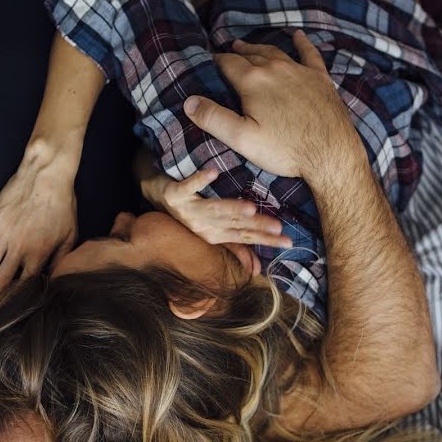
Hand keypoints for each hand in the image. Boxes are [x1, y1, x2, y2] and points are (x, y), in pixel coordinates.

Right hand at [0, 140, 77, 318]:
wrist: (46, 174)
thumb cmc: (62, 205)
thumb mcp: (70, 235)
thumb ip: (62, 258)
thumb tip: (58, 279)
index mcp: (39, 254)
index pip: (27, 285)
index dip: (18, 303)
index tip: (11, 318)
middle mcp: (18, 248)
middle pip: (2, 281)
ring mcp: (2, 235)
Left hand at [140, 159, 291, 247]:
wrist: (154, 195)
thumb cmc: (189, 211)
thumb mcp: (212, 229)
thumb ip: (235, 245)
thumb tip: (257, 268)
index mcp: (214, 235)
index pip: (245, 237)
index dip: (266, 240)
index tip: (288, 241)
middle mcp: (202, 226)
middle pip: (233, 224)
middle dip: (256, 226)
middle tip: (278, 226)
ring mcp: (188, 211)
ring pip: (214, 209)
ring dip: (231, 208)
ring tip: (251, 208)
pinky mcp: (175, 194)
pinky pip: (188, 186)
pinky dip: (200, 180)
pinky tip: (213, 173)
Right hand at [182, 30, 363, 180]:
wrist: (331, 153)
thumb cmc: (285, 150)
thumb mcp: (241, 139)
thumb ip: (213, 118)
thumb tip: (189, 101)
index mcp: (253, 81)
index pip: (228, 64)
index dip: (215, 62)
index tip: (208, 63)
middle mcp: (276, 69)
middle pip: (250, 56)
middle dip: (236, 54)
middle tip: (227, 54)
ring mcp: (300, 72)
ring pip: (274, 53)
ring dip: (259, 49)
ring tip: (247, 46)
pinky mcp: (320, 80)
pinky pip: (309, 54)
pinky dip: (302, 44)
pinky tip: (298, 37)